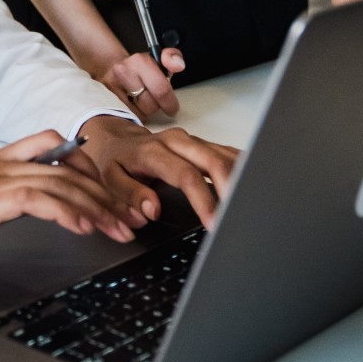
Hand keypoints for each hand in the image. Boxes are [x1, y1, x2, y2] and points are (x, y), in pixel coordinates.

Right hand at [0, 130, 147, 282]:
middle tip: (128, 217)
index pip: (49, 144)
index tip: (108, 190)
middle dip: (103, 192)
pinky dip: (68, 211)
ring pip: (60, 182)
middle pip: (65, 167)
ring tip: (119, 227)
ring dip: (96, 206)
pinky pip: (39, 200)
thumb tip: (26, 205)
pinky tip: (85, 228)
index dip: (85, 163)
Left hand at [75, 115, 238, 228]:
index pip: (186, 175)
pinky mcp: (202, 144)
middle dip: (231, 189)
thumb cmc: (114, 160)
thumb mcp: (110, 179)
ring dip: (241, 179)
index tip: (214, 223)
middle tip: (238, 218)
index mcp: (154, 152)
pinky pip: (228, 154)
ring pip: (225, 156)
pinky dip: (243, 169)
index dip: (203, 200)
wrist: (116, 138)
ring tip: (250, 207)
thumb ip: (130, 194)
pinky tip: (252, 186)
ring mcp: (193, 141)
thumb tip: (152, 210)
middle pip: (213, 161)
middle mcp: (177, 142)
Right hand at [100, 47, 184, 118]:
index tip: (172, 108)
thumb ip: (172, 58)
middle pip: (150, 106)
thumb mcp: (158, 60)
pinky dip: (133, 115)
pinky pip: (127, 117)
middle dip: (157, 107)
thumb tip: (178, 65)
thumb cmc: (139, 68)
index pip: (161, 90)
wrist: (111, 67)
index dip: (170, 103)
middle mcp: (123, 72)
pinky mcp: (104, 99)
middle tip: (156, 103)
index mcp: (140, 61)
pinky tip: (132, 106)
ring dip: (144, 112)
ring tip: (141, 101)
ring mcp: (111, 86)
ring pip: (139, 114)